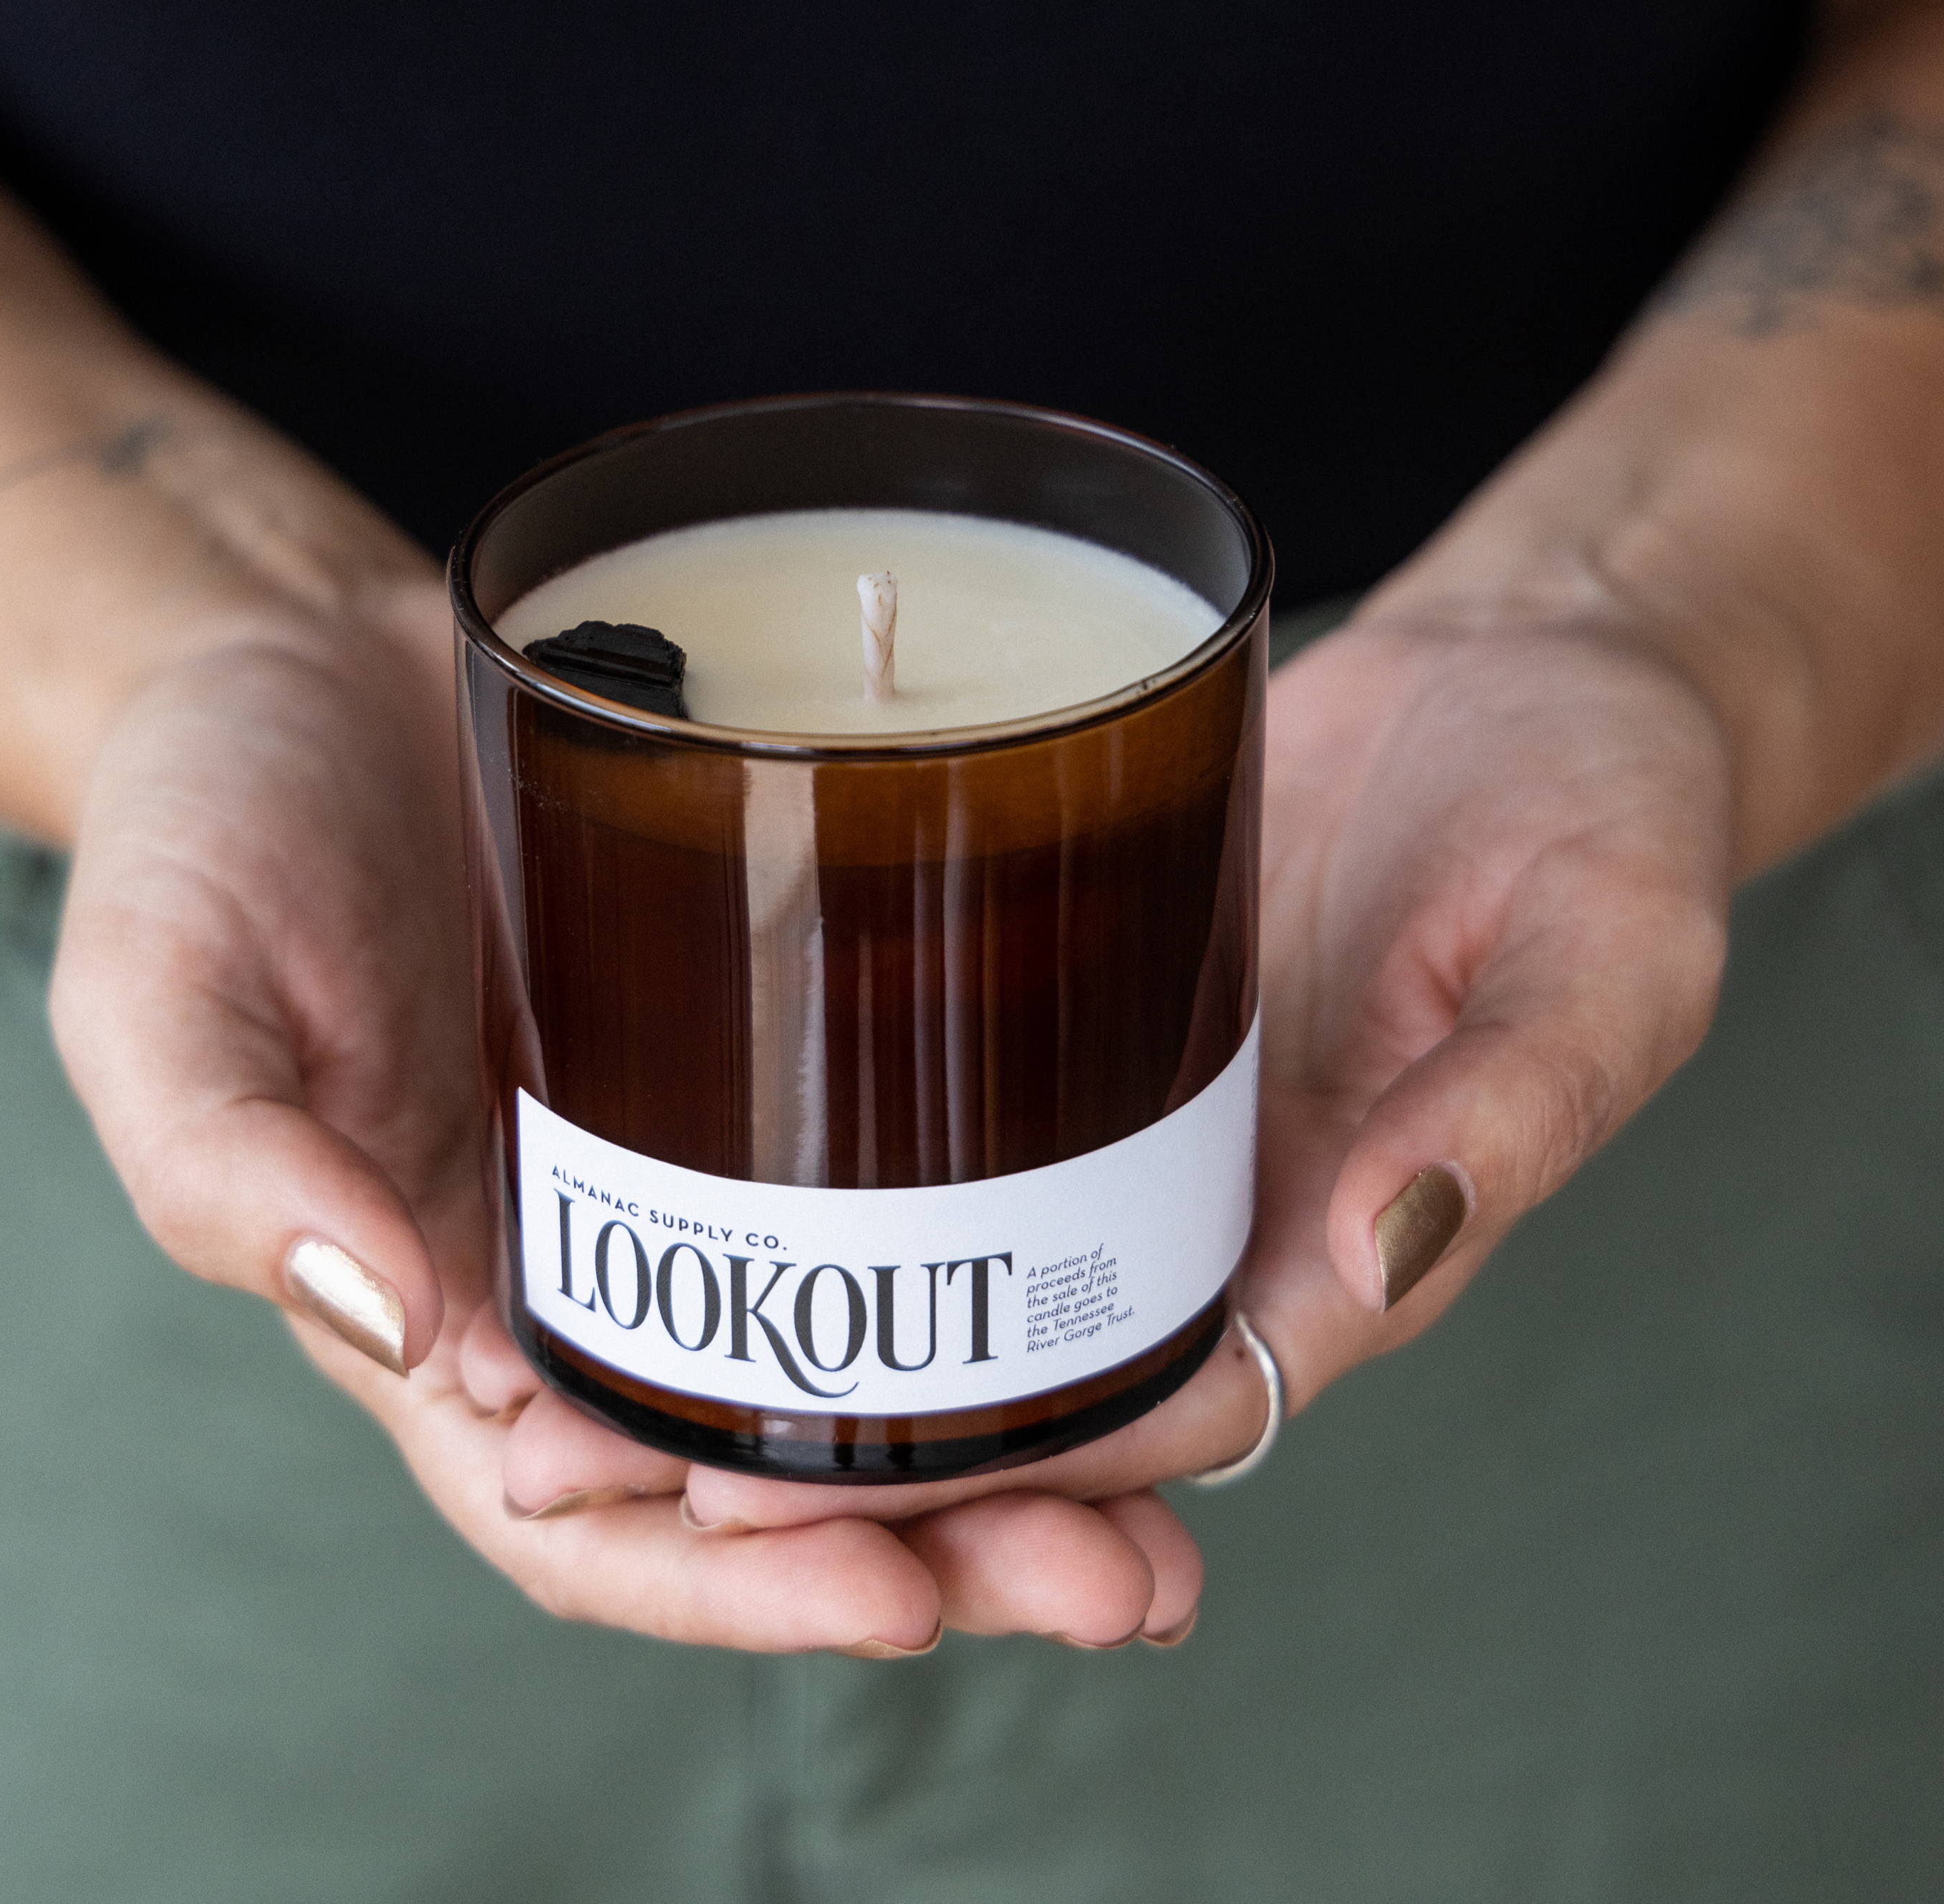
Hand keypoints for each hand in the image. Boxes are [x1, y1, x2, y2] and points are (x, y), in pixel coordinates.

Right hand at [48, 570, 1180, 1650]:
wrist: (311, 663)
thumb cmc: (209, 833)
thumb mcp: (165, 992)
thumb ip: (230, 1167)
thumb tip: (397, 1321)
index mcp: (438, 1316)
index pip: (593, 1515)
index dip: (735, 1582)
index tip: (894, 1595)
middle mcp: (585, 1269)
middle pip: (770, 1473)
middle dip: (940, 1550)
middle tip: (1120, 1581)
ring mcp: (690, 1159)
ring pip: (862, 1357)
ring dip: (1012, 1448)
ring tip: (1174, 1507)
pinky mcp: (770, 1040)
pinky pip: (896, 1178)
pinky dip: (999, 1260)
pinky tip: (1122, 1278)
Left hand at [556, 607, 1732, 1621]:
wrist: (1536, 670)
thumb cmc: (1603, 812)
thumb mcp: (1606, 955)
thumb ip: (1512, 1110)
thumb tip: (1375, 1250)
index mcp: (1336, 1242)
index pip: (1148, 1410)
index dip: (985, 1480)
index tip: (797, 1508)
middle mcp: (1207, 1196)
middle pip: (1009, 1368)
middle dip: (827, 1440)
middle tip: (603, 1444)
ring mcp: (1126, 1094)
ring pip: (947, 1249)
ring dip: (783, 1315)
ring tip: (573, 1337)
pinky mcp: (1067, 977)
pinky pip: (941, 1086)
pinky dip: (821, 1140)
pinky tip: (673, 1140)